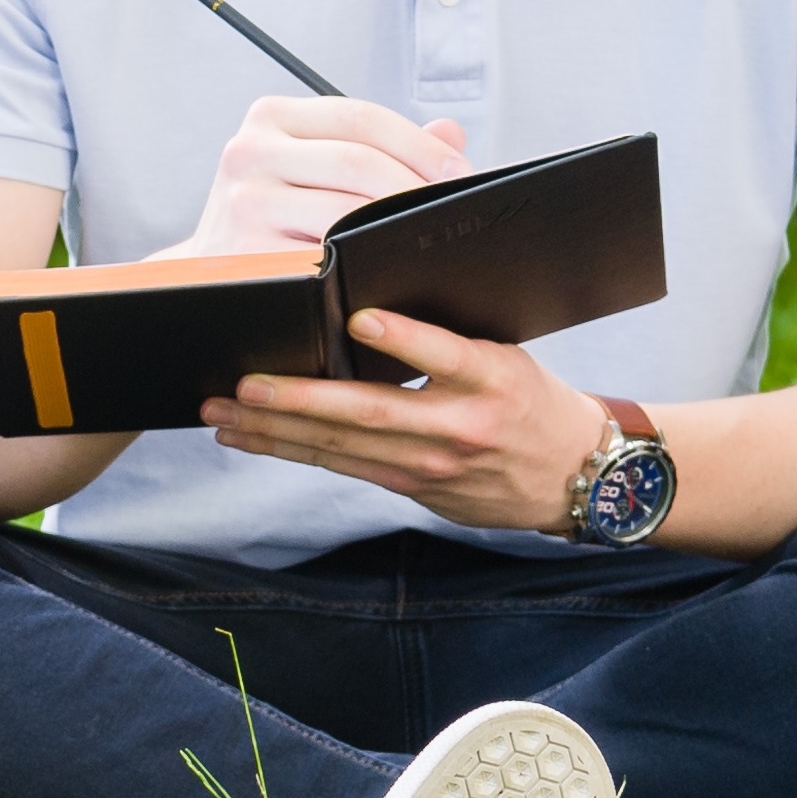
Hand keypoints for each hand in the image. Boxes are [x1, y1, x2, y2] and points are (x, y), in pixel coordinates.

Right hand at [174, 99, 471, 256]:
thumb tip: (451, 134)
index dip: (419, 146)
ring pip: (347, 210)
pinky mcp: (247, 250)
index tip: (462, 173)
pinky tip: (390, 267)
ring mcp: (245, 201)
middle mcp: (250, 150)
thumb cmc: (275, 217)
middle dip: (418, 186)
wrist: (209, 274)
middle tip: (456, 210)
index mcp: (271, 117)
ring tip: (432, 238)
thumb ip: (378, 146)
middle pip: (359, 161)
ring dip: (398, 227)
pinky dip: (365, 261)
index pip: (361, 118)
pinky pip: (326, 255)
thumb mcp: (314, 166)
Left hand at [204, 306, 611, 532]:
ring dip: (277, 433)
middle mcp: (462, 427)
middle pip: (372, 413)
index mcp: (492, 379)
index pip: (446, 355)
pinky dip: (293, 452)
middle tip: (244, 385)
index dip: (404, 338)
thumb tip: (364, 308)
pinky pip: (344, 467)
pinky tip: (253, 438)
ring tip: (223, 414)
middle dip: (301, 401)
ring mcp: (434, 466)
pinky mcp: (415, 489)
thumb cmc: (530, 399)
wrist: (574, 476)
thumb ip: (447, 342)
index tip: (358, 316)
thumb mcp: (507, 356)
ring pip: (343, 450)